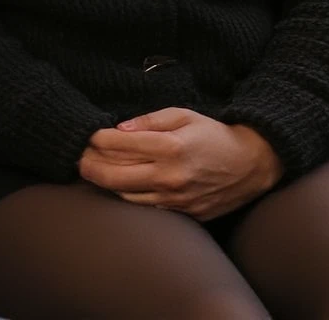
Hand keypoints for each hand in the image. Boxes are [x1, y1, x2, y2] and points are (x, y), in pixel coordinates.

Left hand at [78, 107, 282, 220]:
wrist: (252, 164)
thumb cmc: (214, 135)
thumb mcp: (183, 115)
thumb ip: (148, 121)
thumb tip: (118, 128)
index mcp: (169, 147)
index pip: (119, 145)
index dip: (96, 140)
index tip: (86, 135)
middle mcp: (170, 176)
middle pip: (114, 176)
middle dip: (89, 166)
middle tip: (76, 158)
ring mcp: (176, 198)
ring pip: (126, 195)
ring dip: (105, 183)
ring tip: (89, 171)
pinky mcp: (184, 213)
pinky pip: (146, 207)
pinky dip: (127, 196)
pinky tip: (117, 186)